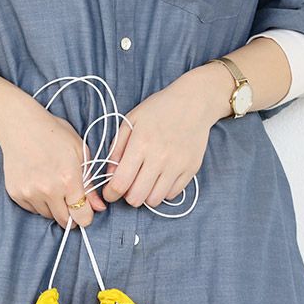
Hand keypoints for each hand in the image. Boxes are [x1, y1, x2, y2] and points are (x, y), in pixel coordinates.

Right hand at [0, 97, 106, 228]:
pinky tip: (38, 183)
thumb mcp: (80, 153)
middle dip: (71, 216)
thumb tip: (99, 207)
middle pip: (64, 221)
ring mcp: (30, 192)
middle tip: (70, 201)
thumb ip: (90, 184)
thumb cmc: (54, 134)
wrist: (20, 125)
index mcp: (68, 179)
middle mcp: (48, 189)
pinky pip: (32, 209)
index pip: (82, 217)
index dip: (86, 217)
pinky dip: (38, 202)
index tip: (85, 212)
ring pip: (48, 215)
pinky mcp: (16, 193)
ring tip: (52, 186)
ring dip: (54, 208)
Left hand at [102, 65, 229, 207]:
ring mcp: (177, 165)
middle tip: (129, 186)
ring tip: (145, 182)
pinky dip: (163, 191)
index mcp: (140, 144)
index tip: (110, 193)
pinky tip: (161, 177)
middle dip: (128, 196)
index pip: (120, 183)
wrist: (194, 102)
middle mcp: (159, 157)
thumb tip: (110, 176)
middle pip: (136, 198)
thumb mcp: (131, 121)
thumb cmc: (158, 110)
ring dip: (146, 195)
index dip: (111, 193)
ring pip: (154, 200)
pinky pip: (172, 195)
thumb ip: (117, 149)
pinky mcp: (191, 169)